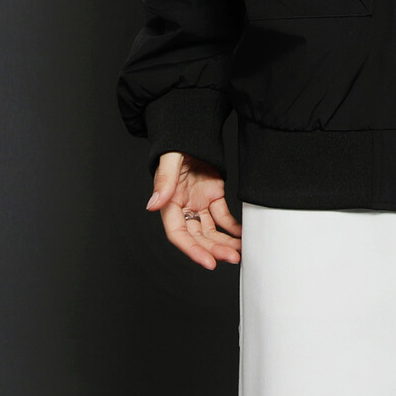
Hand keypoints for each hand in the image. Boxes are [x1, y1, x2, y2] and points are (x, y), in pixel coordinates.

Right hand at [146, 151, 241, 268]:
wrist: (192, 132)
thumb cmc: (177, 145)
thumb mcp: (170, 160)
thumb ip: (163, 182)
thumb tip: (153, 204)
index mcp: (170, 203)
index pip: (179, 234)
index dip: (193, 250)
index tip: (209, 262)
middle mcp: (184, 208)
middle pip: (198, 236)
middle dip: (215, 249)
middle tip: (233, 259)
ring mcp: (199, 203)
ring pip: (212, 230)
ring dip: (225, 242)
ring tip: (241, 251)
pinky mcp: (213, 196)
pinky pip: (223, 216)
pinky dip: (233, 226)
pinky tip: (242, 235)